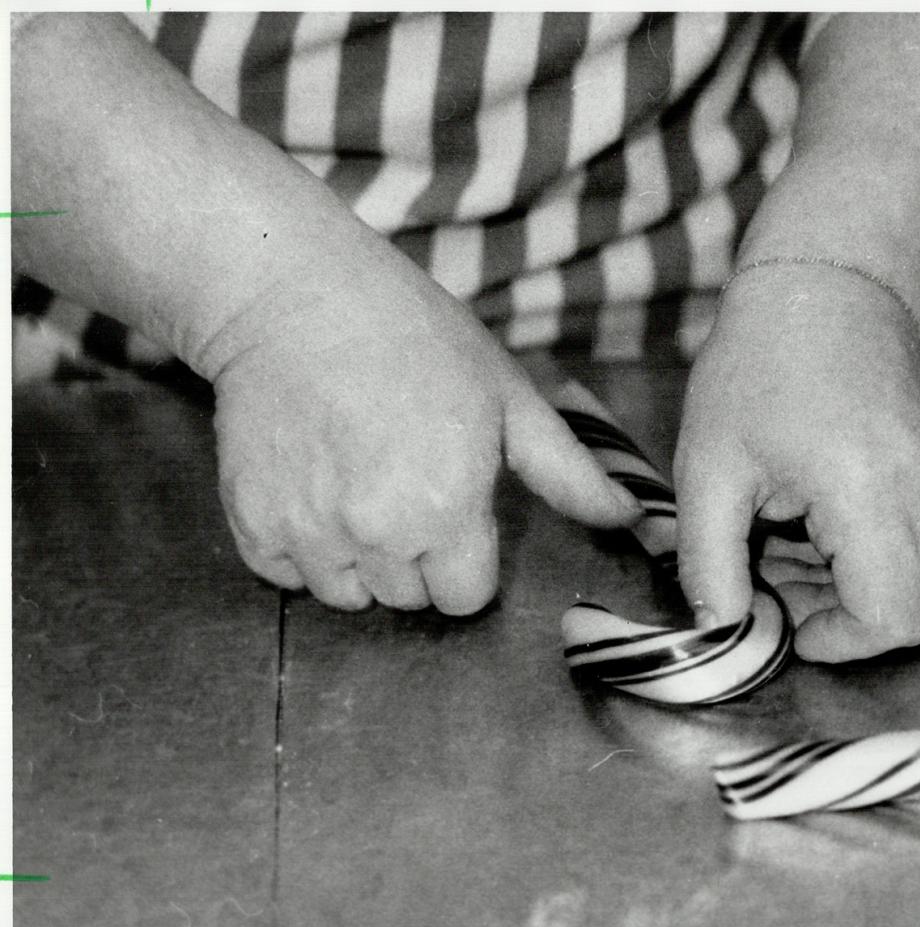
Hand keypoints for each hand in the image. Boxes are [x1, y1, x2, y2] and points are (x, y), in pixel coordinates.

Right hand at [206, 253, 640, 613]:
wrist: (294, 296)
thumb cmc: (415, 336)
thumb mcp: (508, 396)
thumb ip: (568, 472)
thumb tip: (630, 519)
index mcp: (448, 507)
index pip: (465, 598)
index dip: (467, 560)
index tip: (455, 511)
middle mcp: (377, 531)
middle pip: (409, 599)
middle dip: (416, 559)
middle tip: (404, 484)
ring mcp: (308, 530)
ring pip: (348, 595)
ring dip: (359, 559)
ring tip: (358, 484)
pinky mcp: (251, 522)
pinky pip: (286, 575)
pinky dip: (299, 546)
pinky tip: (314, 485)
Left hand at [674, 263, 919, 661]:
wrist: (830, 284)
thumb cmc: (761, 365)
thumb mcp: (708, 467)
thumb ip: (709, 563)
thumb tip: (722, 632)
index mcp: (869, 493)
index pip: (892, 618)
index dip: (838, 642)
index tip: (783, 619)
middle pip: (918, 615)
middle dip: (844, 622)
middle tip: (778, 583)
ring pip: (918, 583)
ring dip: (850, 588)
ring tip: (783, 538)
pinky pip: (919, 548)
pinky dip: (866, 557)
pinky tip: (810, 518)